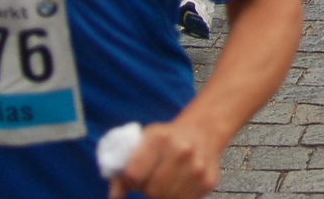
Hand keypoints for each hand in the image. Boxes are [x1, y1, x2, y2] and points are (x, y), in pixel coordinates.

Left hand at [107, 117, 222, 198]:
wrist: (202, 131)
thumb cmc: (165, 140)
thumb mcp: (143, 142)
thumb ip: (124, 167)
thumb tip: (115, 196)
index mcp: (160, 138)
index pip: (134, 174)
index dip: (130, 180)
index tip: (134, 176)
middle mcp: (182, 150)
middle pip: (152, 190)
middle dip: (147, 188)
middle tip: (151, 179)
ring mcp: (197, 167)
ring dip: (162, 195)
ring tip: (164, 181)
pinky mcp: (208, 181)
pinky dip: (176, 197)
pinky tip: (177, 184)